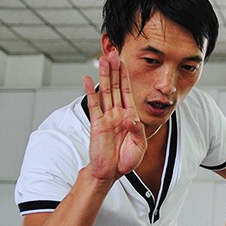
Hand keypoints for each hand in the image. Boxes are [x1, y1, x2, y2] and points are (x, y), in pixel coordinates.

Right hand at [84, 51, 146, 183]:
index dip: (126, 77)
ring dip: (104, 76)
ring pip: (105, 92)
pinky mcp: (97, 124)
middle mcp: (118, 114)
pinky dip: (90, 92)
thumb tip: (130, 118)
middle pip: (116, 87)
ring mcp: (107, 117)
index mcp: (130, 117)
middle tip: (113, 53)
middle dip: (115, 70)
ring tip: (102, 60)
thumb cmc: (127, 160)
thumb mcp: (139, 145)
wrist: (112, 172)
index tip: (124, 62)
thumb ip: (137, 130)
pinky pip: (93, 105)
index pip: (128, 92)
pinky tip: (86, 79)